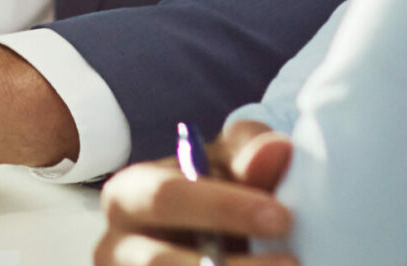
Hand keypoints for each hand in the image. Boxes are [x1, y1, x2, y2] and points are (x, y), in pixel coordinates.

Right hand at [96, 119, 297, 265]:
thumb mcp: (226, 165)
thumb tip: (276, 151)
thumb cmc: (212, 195)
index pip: (167, 197)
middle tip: (291, 262)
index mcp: (128, 195)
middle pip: (160, 263)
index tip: (281, 218)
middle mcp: (115, 247)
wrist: (200, 238)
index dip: (224, 208)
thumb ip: (250, 154)